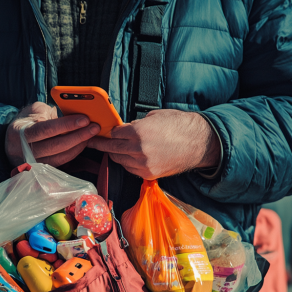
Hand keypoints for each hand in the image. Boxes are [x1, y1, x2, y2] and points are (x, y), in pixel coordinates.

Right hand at [5, 102, 99, 166]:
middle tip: (94, 127)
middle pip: (56, 145)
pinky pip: (61, 163)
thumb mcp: (33, 111)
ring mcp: (33, 163)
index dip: (66, 125)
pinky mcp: (42, 170)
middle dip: (78, 136)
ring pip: (60, 157)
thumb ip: (49, 113)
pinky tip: (83, 144)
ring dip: (79, 146)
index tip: (84, 119)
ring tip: (91, 135)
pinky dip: (74, 153)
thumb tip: (71, 115)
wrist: (11, 141)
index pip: (46, 129)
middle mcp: (24, 151)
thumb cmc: (26, 122)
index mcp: (20, 132)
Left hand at [86, 109, 219, 178]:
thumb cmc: (179, 125)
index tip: (102, 131)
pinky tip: (127, 157)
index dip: (109, 132)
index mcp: (137, 132)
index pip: (114, 134)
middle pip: (112, 149)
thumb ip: (136, 124)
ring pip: (119, 161)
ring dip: (115, 154)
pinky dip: (127, 163)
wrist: (198, 143)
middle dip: (102, 145)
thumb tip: (125, 128)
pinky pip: (130, 169)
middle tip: (93, 142)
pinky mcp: (149, 174)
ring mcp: (143, 164)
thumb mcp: (154, 117)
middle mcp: (138, 150)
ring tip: (111, 149)